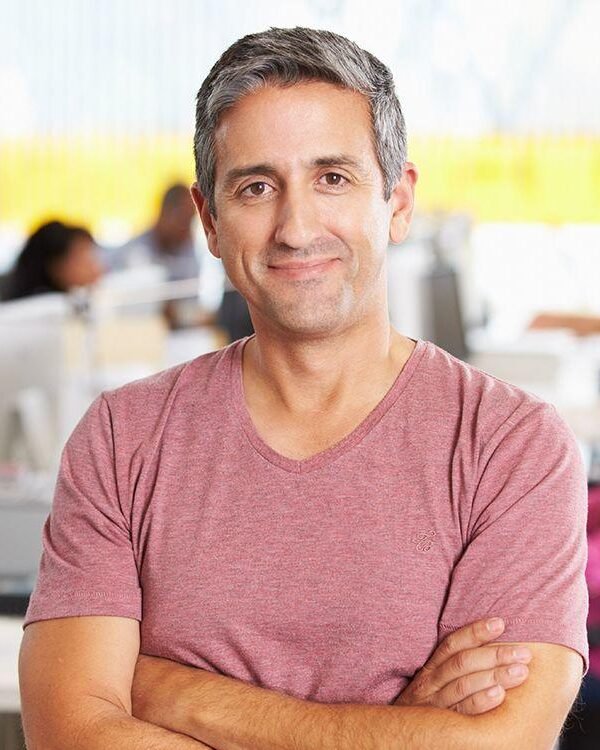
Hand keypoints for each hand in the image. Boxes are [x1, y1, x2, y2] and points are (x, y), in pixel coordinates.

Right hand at [394, 618, 531, 714]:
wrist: (397, 739)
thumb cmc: (424, 710)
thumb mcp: (432, 686)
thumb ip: (453, 670)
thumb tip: (488, 649)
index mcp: (430, 670)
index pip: (453, 644)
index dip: (476, 632)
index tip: (500, 623)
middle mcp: (430, 683)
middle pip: (462, 662)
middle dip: (495, 654)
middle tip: (524, 652)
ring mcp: (434, 704)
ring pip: (464, 683)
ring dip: (495, 675)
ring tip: (521, 671)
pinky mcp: (439, 725)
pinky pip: (461, 711)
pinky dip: (480, 701)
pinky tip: (499, 695)